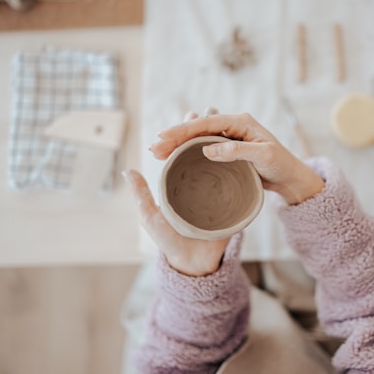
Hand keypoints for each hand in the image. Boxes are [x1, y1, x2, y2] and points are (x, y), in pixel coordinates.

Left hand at [122, 109, 231, 276]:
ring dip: (227, 139)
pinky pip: (238, 179)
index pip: (185, 150)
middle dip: (210, 129)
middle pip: (206, 149)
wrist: (195, 264)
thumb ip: (142, 195)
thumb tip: (128, 171)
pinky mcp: (234, 201)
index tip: (190, 112)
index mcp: (181, 182)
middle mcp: (201, 182)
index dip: (187, 132)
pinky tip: (245, 146)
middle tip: (212, 109)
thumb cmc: (170, 242)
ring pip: (224, 159)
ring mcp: (219, 191)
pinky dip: (241, 162)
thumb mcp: (152, 217)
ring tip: (230, 122)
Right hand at [150, 112, 324, 204]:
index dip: (182, 130)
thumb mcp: (263, 156)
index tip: (162, 137)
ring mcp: (229, 137)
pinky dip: (187, 150)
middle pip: (197, 128)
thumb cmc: (281, 165)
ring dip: (178, 143)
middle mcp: (233, 125)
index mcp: (240, 121)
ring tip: (157, 152)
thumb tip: (206, 149)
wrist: (290, 177)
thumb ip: (237, 151)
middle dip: (174, 137)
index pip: (206, 123)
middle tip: (154, 149)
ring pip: (197, 136)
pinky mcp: (227, 148)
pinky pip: (202, 146)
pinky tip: (174, 156)